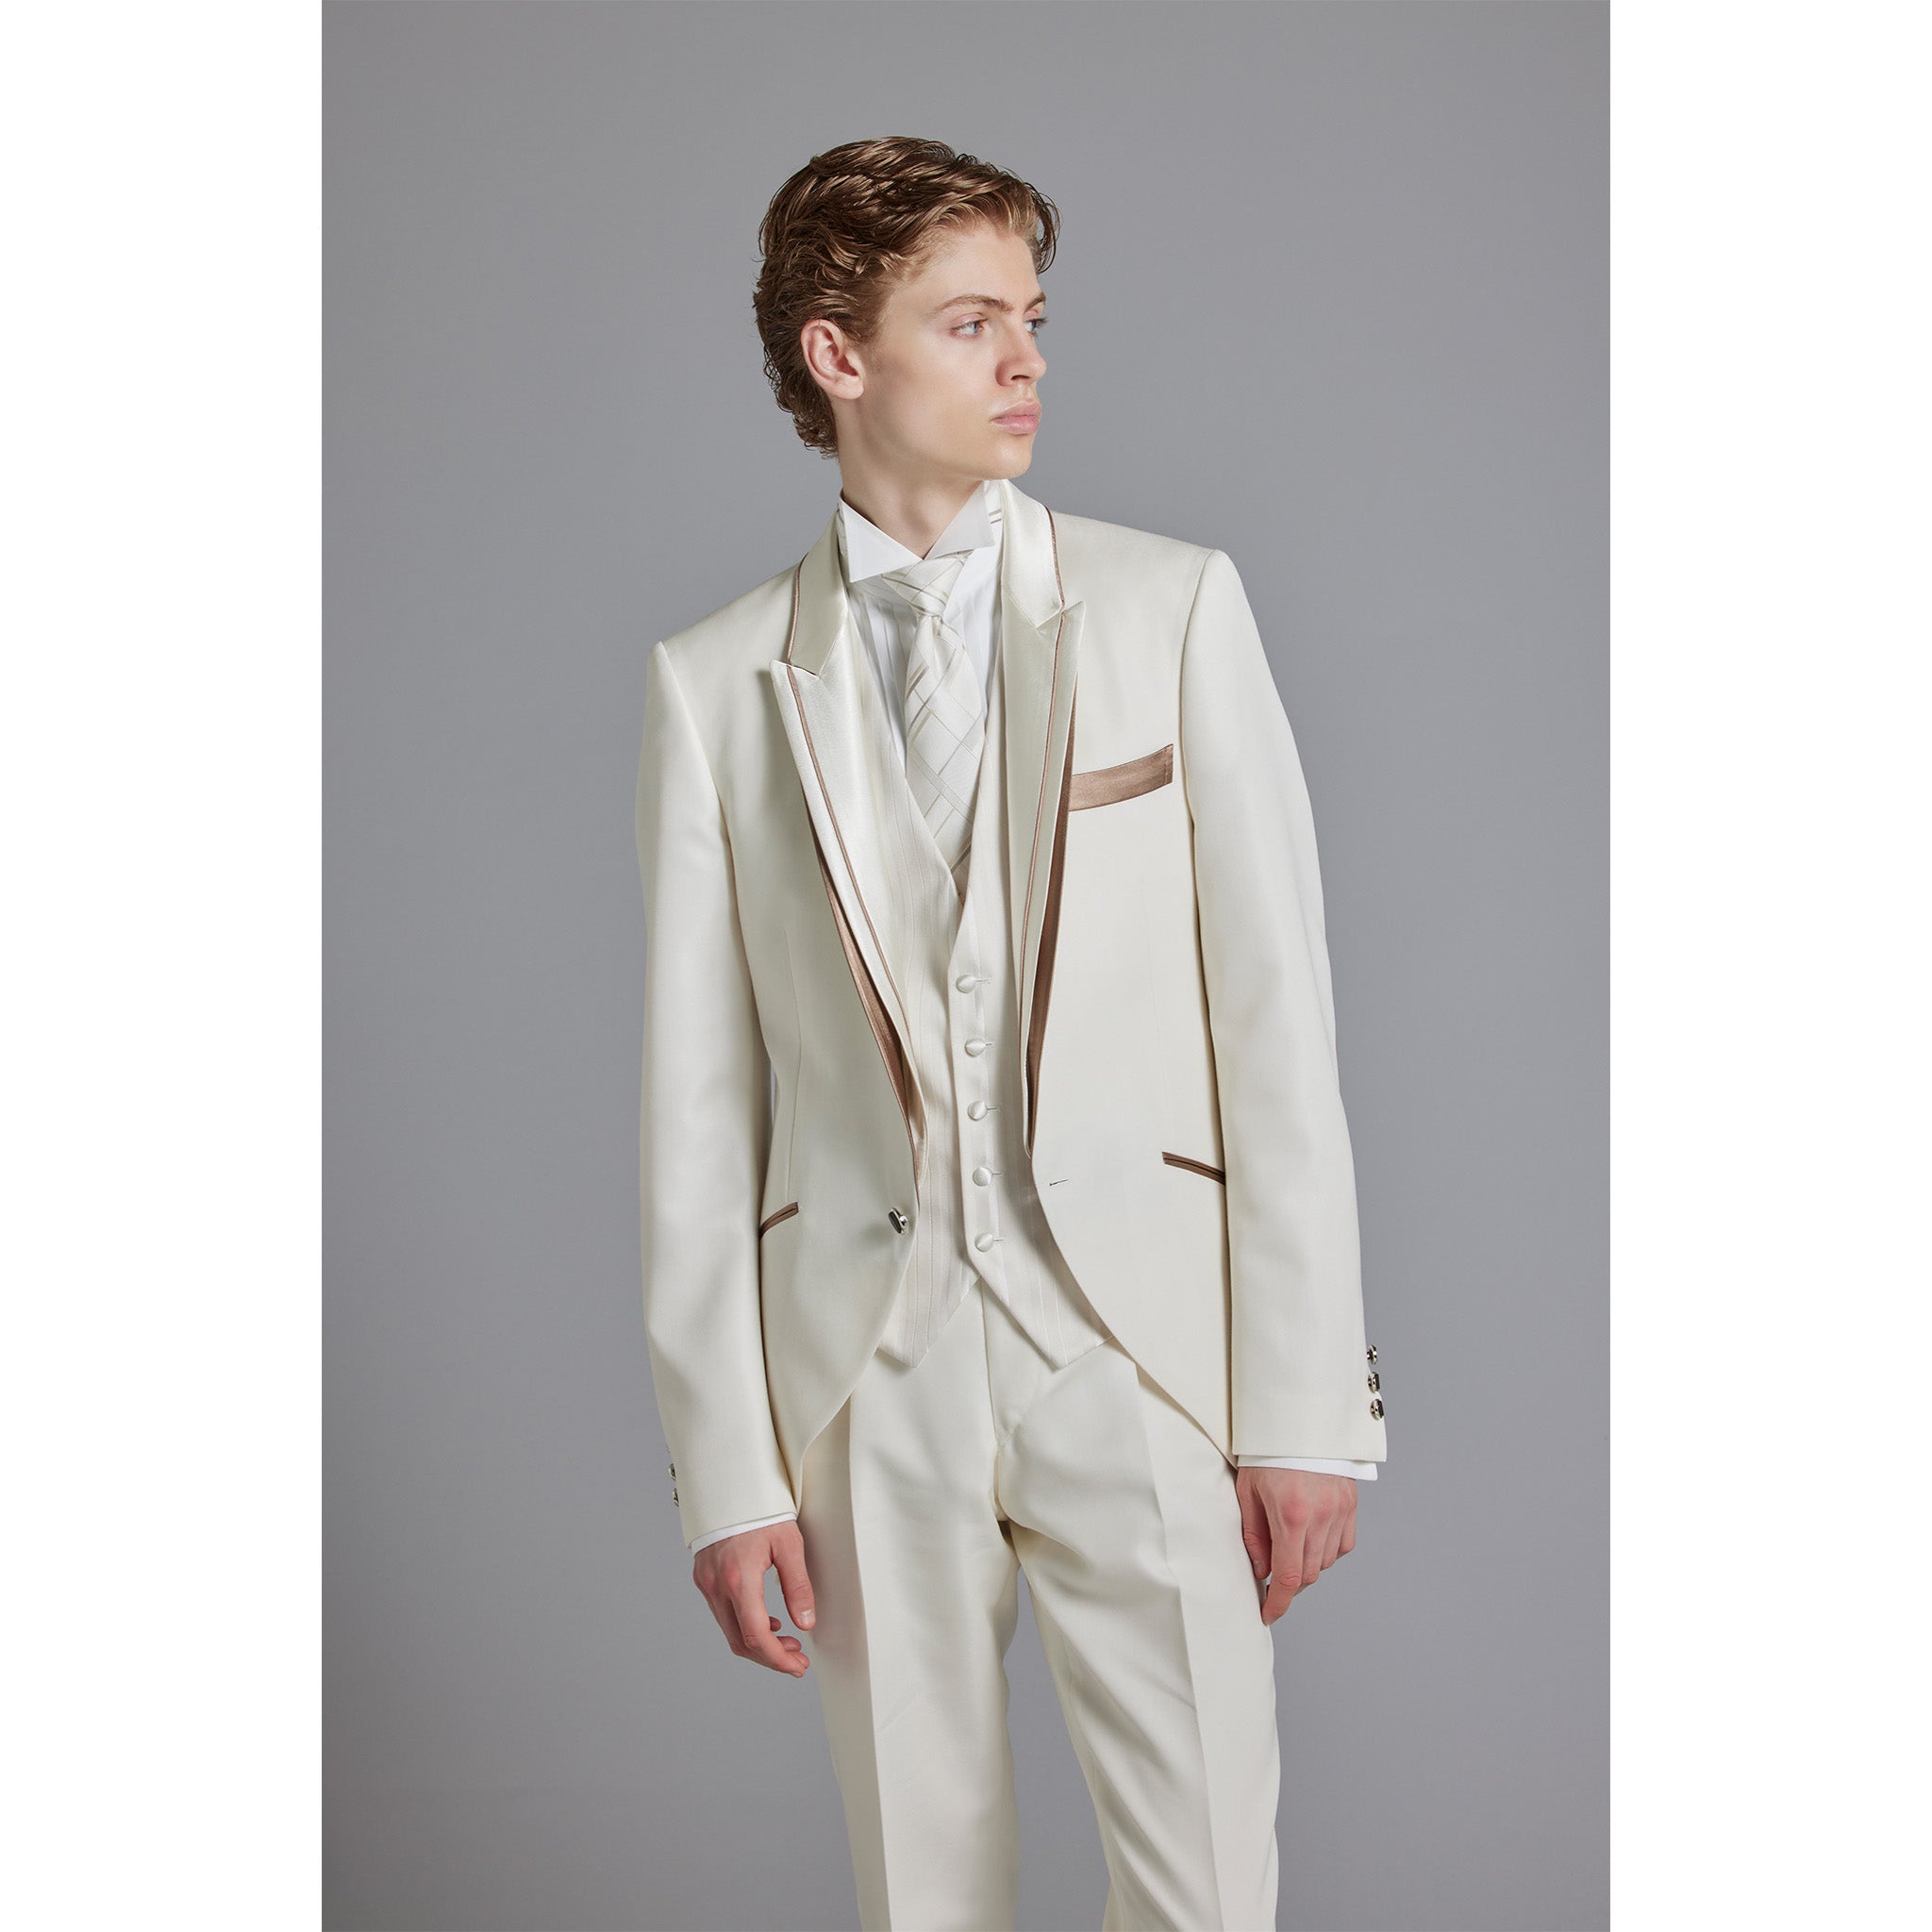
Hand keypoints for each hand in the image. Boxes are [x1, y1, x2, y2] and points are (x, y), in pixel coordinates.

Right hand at [692, 1520, 816, 1676]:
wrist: (728, 1483)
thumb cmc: (760, 1509)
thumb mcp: (789, 1544)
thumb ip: (798, 1586)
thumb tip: (806, 1623)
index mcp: (738, 1579)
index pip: (756, 1636)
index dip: (777, 1659)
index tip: (797, 1667)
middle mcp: (717, 1586)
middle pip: (740, 1641)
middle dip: (770, 1657)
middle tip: (797, 1660)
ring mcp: (707, 1583)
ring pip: (730, 1631)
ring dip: (758, 1643)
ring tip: (787, 1641)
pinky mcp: (704, 1579)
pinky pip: (723, 1614)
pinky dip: (744, 1625)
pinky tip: (767, 1620)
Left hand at [1236, 1467, 1356, 1623]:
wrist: (1298, 1418)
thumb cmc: (1266, 1452)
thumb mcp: (1248, 1491)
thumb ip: (1254, 1535)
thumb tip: (1261, 1570)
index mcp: (1291, 1515)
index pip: (1289, 1577)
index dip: (1279, 1603)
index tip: (1268, 1614)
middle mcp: (1321, 1517)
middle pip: (1309, 1574)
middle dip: (1289, 1583)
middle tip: (1271, 1575)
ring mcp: (1340, 1511)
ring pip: (1326, 1562)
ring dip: (1307, 1565)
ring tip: (1288, 1547)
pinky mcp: (1351, 1504)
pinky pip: (1342, 1545)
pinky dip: (1326, 1551)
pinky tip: (1311, 1539)